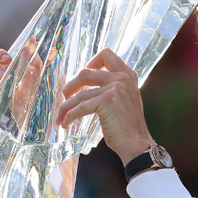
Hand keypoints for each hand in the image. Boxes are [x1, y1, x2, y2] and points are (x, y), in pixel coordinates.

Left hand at [56, 48, 153, 165]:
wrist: (137, 144)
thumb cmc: (128, 127)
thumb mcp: (125, 99)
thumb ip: (112, 87)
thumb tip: (86, 84)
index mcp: (128, 75)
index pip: (106, 54)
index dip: (90, 62)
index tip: (82, 78)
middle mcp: (122, 78)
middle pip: (85, 72)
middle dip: (71, 86)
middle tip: (65, 97)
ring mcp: (115, 88)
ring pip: (79, 95)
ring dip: (66, 107)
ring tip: (60, 117)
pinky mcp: (106, 101)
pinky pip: (80, 107)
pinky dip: (69, 116)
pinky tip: (65, 123)